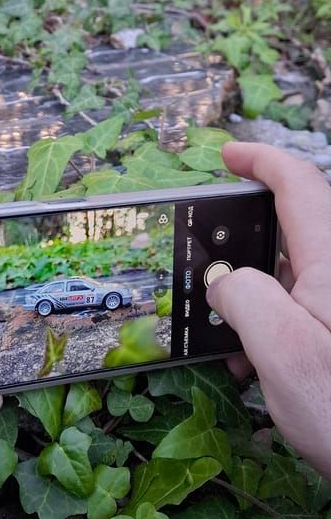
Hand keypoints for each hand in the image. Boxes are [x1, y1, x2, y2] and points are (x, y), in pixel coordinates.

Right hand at [207, 142, 330, 477]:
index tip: (229, 155)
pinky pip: (309, 308)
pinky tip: (258, 363)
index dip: (261, 160)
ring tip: (229, 338)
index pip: (299, 184)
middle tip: (211, 273)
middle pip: (296, 229)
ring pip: (298, 275)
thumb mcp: (282, 352)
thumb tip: (222, 279)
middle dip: (247, 245)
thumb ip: (242, 298)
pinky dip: (276, 322)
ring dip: (257, 296)